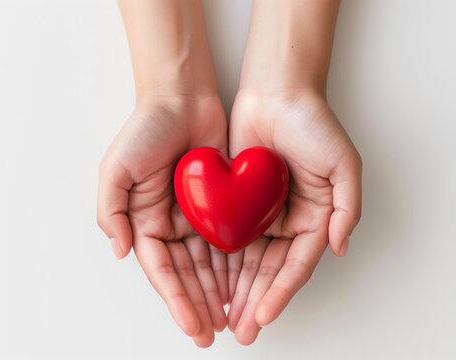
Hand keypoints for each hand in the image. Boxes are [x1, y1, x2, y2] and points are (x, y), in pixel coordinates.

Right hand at [97, 95, 228, 346]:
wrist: (183, 97)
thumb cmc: (146, 128)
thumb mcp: (116, 168)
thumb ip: (112, 211)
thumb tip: (121, 250)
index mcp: (142, 221)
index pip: (162, 270)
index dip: (177, 300)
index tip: (193, 324)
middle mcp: (168, 225)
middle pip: (186, 276)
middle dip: (198, 306)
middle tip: (213, 334)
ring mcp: (195, 217)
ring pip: (209, 266)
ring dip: (217, 294)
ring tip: (231, 321)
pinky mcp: (219, 205)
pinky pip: (229, 242)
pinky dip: (235, 266)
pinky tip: (244, 287)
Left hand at [226, 89, 361, 344]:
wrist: (274, 91)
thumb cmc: (312, 123)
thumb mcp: (343, 163)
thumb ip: (346, 207)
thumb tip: (339, 247)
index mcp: (316, 218)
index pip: (296, 266)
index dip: (280, 293)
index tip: (263, 316)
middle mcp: (288, 222)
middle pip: (269, 272)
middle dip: (255, 303)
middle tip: (240, 332)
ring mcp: (260, 214)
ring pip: (246, 262)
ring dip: (236, 292)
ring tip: (223, 319)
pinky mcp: (235, 202)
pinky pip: (226, 238)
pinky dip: (220, 264)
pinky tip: (209, 285)